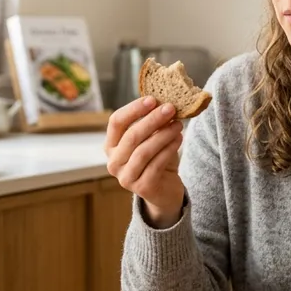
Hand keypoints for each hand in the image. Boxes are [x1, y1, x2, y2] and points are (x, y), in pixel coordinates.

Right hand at [104, 96, 184, 228]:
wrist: (165, 191)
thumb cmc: (157, 159)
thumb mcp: (152, 139)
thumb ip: (153, 124)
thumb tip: (164, 102)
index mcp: (111, 146)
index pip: (116, 122)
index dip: (133, 109)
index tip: (152, 99)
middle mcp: (114, 162)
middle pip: (131, 136)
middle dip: (152, 120)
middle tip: (170, 108)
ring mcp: (126, 177)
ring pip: (144, 151)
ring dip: (163, 134)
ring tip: (178, 124)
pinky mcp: (141, 188)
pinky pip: (156, 164)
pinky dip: (169, 149)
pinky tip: (179, 139)